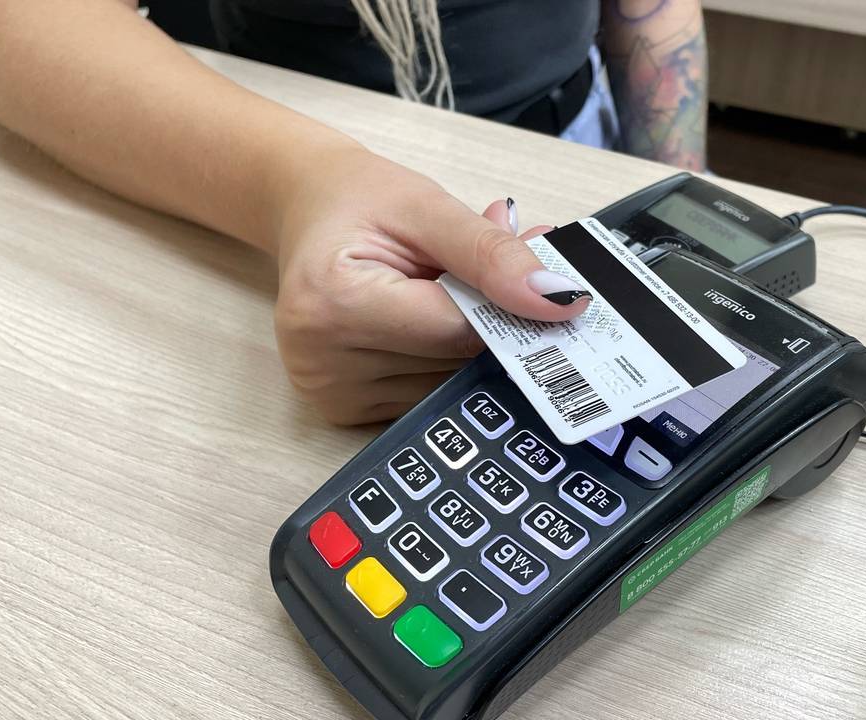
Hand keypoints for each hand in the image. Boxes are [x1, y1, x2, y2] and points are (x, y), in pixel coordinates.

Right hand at [273, 146, 591, 423]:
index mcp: (333, 304)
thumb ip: (492, 254)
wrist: (305, 208)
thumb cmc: (359, 199)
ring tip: (462, 284)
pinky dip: (448, 358)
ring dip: (474, 340)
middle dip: (495, 320)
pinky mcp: (343, 409)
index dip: (511, 310)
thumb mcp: (427, 205)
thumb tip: (558, 299)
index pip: (456, 329)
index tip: (560, 293)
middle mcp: (322, 362)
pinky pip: (427, 392)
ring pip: (449, 384)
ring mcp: (331, 394)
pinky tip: (438, 315)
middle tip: (521, 274)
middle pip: (454, 362)